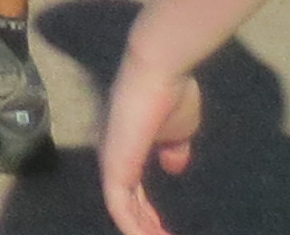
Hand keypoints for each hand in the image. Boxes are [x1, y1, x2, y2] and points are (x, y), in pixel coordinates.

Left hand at [98, 57, 204, 233]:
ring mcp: (111, 161)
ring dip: (141, 230)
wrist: (161, 71)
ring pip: (120, 209)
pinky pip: (119, 206)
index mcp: (126, 149)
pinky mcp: (115, 165)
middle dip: (144, 226)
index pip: (131, 189)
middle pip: (125, 202)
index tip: (165, 231)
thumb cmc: (170, 95)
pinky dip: (133, 226)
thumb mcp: (178, 131)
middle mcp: (113, 157)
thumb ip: (173, 150)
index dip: (146, 212)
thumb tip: (173, 167)